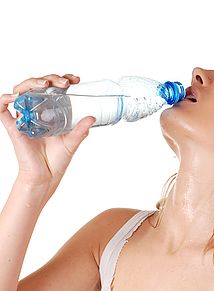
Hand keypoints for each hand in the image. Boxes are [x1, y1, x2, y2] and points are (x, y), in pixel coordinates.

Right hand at [0, 73, 95, 188]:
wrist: (46, 177)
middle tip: (65, 83)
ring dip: (31, 82)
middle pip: (36, 85)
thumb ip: (80, 130)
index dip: (61, 80)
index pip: (51, 89)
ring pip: (20, 90)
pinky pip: (3, 109)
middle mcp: (34, 112)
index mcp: (48, 112)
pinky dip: (6, 99)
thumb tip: (92, 117)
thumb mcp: (72, 142)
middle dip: (50, 78)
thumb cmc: (56, 161)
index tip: (74, 80)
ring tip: (46, 84)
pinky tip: (16, 96)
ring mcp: (23, 118)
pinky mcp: (13, 127)